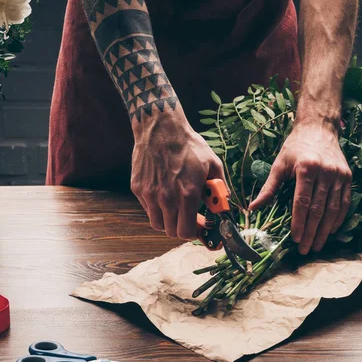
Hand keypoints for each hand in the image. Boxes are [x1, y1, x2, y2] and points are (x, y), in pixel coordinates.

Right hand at [131, 117, 225, 239]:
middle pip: (171, 232)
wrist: (160, 128)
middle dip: (182, 229)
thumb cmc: (189, 145)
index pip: (186, 232)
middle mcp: (166, 199)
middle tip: (190, 219)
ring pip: (157, 223)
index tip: (200, 228)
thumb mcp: (213, 164)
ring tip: (176, 208)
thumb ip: (219, 189)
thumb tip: (223, 205)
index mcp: (187, 195)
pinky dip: (156, 208)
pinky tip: (165, 194)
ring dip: (168, 221)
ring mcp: (149, 195)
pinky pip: (148, 208)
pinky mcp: (138, 188)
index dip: (194, 234)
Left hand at [249, 121, 351, 254]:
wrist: (319, 128)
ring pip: (333, 209)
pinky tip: (330, 231)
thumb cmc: (295, 146)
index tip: (295, 239)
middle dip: (311, 232)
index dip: (299, 222)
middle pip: (318, 209)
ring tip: (317, 245)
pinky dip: (338, 219)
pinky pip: (345, 203)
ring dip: (325, 230)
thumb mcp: (279, 164)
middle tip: (305, 249)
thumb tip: (253, 207)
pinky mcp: (348, 177)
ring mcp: (339, 175)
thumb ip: (268, 188)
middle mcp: (326, 172)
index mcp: (307, 168)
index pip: (302, 202)